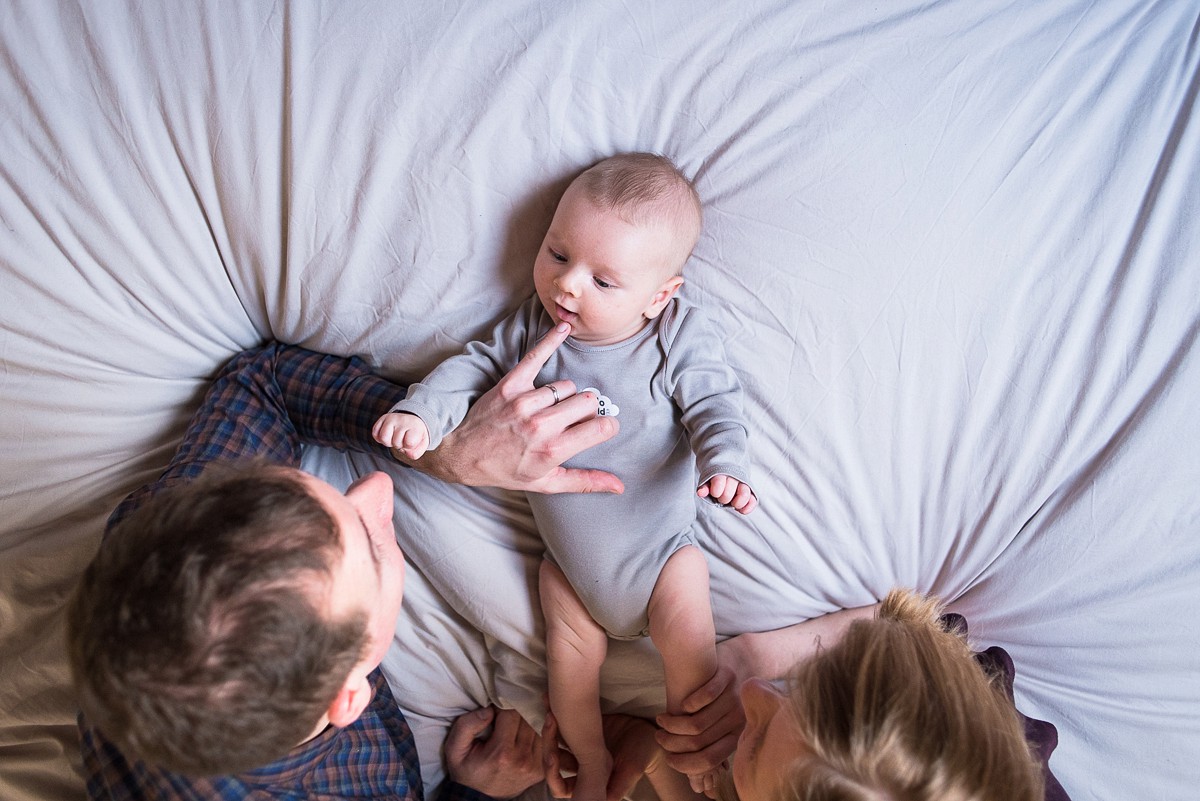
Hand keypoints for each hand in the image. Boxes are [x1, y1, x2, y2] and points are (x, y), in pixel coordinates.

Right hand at [372, 412, 429, 459]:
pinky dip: (379, 438)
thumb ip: (416, 453)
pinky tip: (388, 435)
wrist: (411, 420)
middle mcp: (403, 420)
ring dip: (388, 443)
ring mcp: (391, 418)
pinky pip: (375, 433)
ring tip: (394, 438)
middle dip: (399, 445)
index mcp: (415, 426)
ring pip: (384, 438)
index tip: (411, 441)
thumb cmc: (416, 434)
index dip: (409, 447)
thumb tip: (406, 453)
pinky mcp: (382, 418)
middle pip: (396, 443)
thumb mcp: (422, 444)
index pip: (409, 443)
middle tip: (402, 439)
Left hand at [408, 322, 623, 493]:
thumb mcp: (546, 483)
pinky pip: (536, 357)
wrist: (462, 455)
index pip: (602, 426)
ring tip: (550, 408)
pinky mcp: (510, 385)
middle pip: (587, 402)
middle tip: (573, 419)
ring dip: (564, 395)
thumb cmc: (504, 470)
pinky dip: (551, 341)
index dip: (607, 425)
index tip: (602, 427)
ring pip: (566, 386)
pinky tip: (565, 329)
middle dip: (586, 409)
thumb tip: (619, 487)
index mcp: (553, 450)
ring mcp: (525, 403)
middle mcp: (541, 425)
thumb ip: (585, 482)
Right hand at [445, 707, 542, 798]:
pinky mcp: (541, 770)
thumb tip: (489, 710)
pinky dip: (538, 733)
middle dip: (517, 711)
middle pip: (528, 718)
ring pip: (539, 728)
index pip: (511, 714)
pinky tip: (526, 732)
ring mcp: (535, 766)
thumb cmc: (466, 770)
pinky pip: (545, 742)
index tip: (495, 710)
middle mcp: (522, 759)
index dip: (503, 706)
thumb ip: (467, 725)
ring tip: (516, 723)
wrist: (479, 798)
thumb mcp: (454, 749)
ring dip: (529, 721)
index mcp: (501, 752)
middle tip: (506, 714)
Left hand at [543, 711, 667, 800]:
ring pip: (554, 743)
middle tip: (550, 724)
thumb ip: (617, 787)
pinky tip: (549, 701)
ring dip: (549, 730)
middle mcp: (580, 766)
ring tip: (550, 712)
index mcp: (588, 781)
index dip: (552, 775)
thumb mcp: (631, 770)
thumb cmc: (642, 754)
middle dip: (548, 745)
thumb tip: (602, 800)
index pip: (559, 786)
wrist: (646, 729)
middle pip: (552, 762)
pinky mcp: (579, 731)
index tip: (552, 757)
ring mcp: (578, 748)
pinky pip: (561, 726)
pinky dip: (555, 715)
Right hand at [654, 656, 744, 784]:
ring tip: (661, 721)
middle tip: (659, 737)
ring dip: (673, 725)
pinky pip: (704, 697)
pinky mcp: (727, 676)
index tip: (669, 759)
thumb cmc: (724, 699)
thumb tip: (700, 788)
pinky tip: (680, 705)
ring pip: (697, 723)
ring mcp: (734, 698)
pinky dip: (688, 703)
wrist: (743, 659)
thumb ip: (709, 752)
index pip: (709, 760)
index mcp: (736, 735)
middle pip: (698, 743)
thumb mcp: (720, 726)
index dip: (685, 763)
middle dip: (672, 743)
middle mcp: (738, 719)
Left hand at [697, 475, 756, 513]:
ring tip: (732, 504)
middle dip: (723, 498)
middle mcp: (735, 476)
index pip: (719, 482)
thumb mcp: (708, 480)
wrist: (727, 468)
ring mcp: (744, 483)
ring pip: (744, 494)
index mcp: (722, 472)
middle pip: (729, 492)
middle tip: (721, 497)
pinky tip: (741, 510)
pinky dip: (748, 507)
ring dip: (736, 503)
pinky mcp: (751, 491)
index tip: (715, 493)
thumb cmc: (716, 478)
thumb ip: (704, 486)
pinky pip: (753, 500)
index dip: (716, 491)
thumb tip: (700, 493)